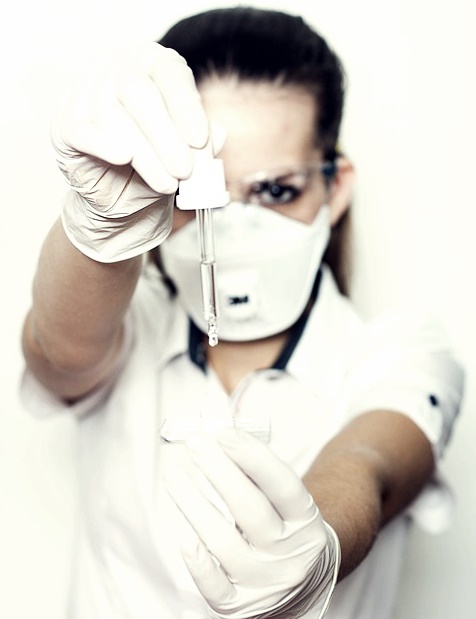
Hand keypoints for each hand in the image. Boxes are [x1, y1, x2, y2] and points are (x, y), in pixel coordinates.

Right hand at [51, 43, 209, 261]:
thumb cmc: (156, 165)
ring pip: (112, 114)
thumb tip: (216, 137)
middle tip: (185, 170)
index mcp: (151, 63)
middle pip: (137, 90)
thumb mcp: (186, 154)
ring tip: (167, 183)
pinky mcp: (65, 123)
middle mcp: (115, 67)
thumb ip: (202, 144)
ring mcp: (85, 91)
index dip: (186, 107)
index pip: (169, 73)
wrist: (122, 196)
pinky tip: (123, 157)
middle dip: (166, 136)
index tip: (199, 141)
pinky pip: (83, 130)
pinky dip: (104, 144)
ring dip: (145, 154)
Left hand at [165, 429, 339, 618]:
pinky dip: (199, 564)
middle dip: (219, 471)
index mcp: (306, 520)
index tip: (223, 431)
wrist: (303, 581)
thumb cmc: (281, 525)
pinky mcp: (242, 605)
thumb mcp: (281, 497)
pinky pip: (215, 588)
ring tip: (173, 475)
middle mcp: (291, 553)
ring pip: (225, 543)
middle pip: (251, 510)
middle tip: (194, 442)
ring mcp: (267, 582)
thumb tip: (216, 424)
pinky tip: (185, 538)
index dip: (252, 456)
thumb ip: (253, 467)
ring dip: (194, 505)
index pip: (283, 484)